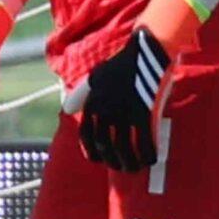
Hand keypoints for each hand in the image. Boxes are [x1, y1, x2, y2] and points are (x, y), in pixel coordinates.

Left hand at [58, 27, 173, 171]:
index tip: (100, 160)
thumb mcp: (97, 76)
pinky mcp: (145, 113)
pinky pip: (145, 141)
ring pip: (124, 148)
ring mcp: (124, 112)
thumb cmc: (122, 64)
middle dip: (113, 161)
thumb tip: (66, 109)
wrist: (147, 50)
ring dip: (130, 162)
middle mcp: (105, 110)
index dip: (92, 151)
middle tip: (121, 167)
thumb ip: (81, 94)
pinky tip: (152, 159)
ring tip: (136, 168)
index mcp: (92, 103)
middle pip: (105, 146)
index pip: (86, 135)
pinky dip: (148, 154)